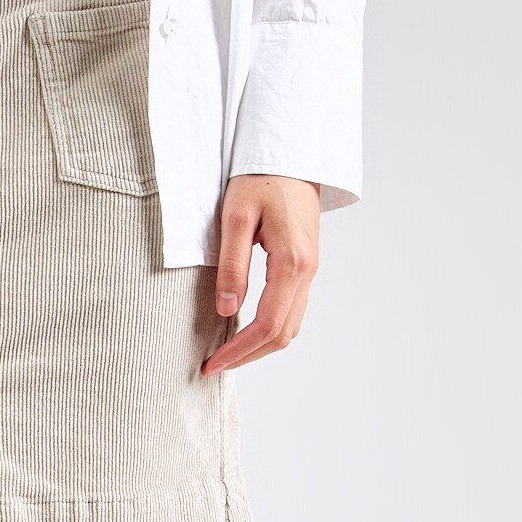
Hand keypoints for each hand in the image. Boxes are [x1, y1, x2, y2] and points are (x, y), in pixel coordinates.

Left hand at [202, 175, 319, 375]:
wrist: (291, 155)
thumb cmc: (261, 178)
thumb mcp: (236, 217)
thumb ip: (233, 265)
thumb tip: (228, 309)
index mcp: (292, 262)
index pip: (267, 324)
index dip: (239, 350)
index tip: (212, 363)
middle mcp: (307, 272)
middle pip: (282, 334)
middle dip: (248, 356)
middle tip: (214, 366)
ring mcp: (309, 271)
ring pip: (290, 326)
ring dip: (259, 346)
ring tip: (226, 354)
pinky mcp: (304, 267)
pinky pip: (291, 310)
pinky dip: (269, 329)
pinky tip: (244, 330)